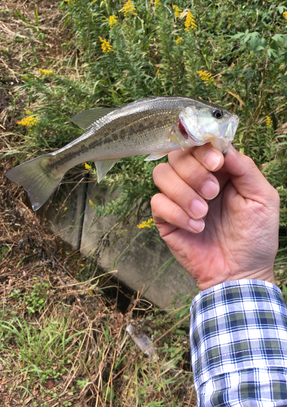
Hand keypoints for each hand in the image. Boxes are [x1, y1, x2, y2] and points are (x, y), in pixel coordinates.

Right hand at [151, 144, 279, 290]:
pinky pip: (157, 202)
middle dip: (194, 172)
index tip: (216, 163)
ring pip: (161, 174)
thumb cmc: (255, 238)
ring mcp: (178, 198)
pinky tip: (196, 227)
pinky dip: (176, 213)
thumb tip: (225, 148)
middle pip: (177, 155)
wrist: (240, 274)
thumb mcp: (262, 199)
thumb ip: (246, 169)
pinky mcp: (166, 218)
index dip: (203, 148)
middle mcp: (196, 180)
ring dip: (182, 192)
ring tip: (203, 213)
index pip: (200, 145)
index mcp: (219, 171)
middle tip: (212, 192)